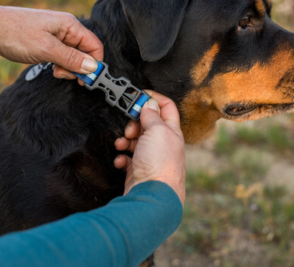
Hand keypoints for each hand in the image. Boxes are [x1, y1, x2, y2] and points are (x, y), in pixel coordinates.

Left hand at [0, 2, 102, 77]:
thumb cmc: (15, 34)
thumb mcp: (45, 49)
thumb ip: (70, 58)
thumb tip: (92, 67)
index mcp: (70, 25)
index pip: (94, 46)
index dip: (94, 64)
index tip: (84, 81)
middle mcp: (66, 27)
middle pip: (85, 51)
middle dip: (78, 67)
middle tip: (62, 75)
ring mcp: (56, 33)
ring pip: (72, 54)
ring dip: (67, 67)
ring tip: (53, 71)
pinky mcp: (46, 40)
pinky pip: (61, 54)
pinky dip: (58, 63)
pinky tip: (48, 66)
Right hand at [113, 91, 185, 205]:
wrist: (153, 196)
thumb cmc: (160, 164)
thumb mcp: (157, 131)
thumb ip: (152, 116)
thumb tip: (149, 103)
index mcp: (171, 132)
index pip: (166, 107)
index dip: (153, 98)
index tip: (139, 95)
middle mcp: (163, 144)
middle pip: (147, 124)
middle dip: (134, 122)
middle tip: (129, 129)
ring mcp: (151, 158)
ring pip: (136, 141)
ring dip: (125, 140)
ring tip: (122, 145)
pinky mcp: (139, 170)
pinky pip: (128, 158)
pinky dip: (122, 157)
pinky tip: (121, 161)